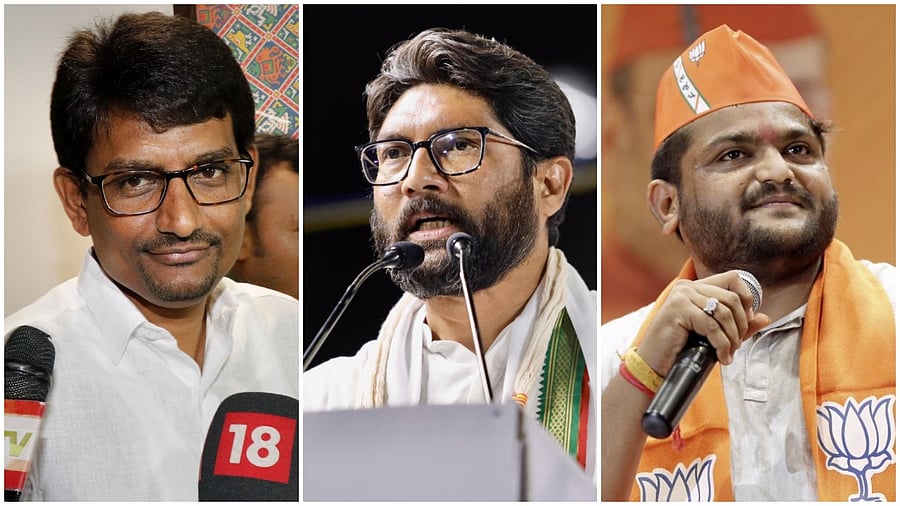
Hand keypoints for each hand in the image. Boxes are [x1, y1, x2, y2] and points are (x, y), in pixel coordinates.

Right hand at [636, 270, 769, 374]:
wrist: (654, 363)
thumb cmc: (681, 348)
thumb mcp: (713, 334)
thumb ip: (737, 324)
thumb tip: (765, 318)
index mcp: (696, 287)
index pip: (733, 278)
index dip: (747, 298)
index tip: (746, 321)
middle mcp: (688, 287)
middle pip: (732, 298)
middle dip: (741, 325)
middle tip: (737, 344)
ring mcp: (681, 296)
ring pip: (724, 312)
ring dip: (733, 337)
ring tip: (729, 352)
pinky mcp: (678, 310)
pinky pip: (711, 326)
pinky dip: (722, 345)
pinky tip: (722, 357)